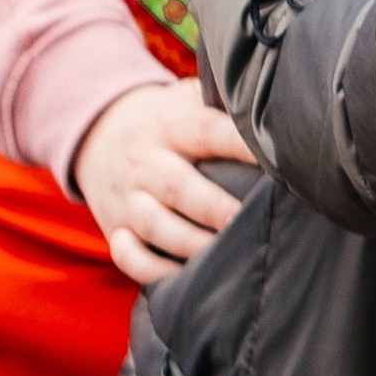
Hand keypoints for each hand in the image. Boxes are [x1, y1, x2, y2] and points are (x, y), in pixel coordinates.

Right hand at [75, 76, 258, 287]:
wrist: (99, 132)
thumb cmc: (166, 119)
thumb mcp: (188, 98)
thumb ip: (223, 103)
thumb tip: (276, 109)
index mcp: (170, 126)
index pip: (206, 132)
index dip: (239, 145)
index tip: (275, 160)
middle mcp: (145, 162)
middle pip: (178, 187)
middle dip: (217, 209)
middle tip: (252, 221)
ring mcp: (127, 198)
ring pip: (156, 226)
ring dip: (193, 245)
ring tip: (231, 256)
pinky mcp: (115, 228)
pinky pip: (129, 256)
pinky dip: (153, 271)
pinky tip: (186, 277)